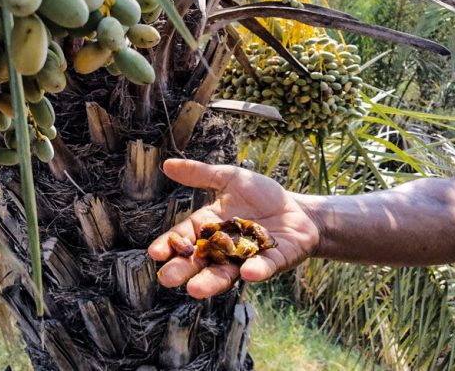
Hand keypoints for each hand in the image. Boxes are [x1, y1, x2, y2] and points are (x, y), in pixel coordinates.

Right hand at [148, 159, 319, 298]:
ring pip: (226, 273)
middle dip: (184, 269)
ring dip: (211, 282)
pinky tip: (246, 273)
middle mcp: (225, 247)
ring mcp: (248, 257)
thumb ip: (200, 174)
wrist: (299, 209)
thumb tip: (166, 165)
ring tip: (195, 290)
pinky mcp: (274, 261)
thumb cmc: (261, 195)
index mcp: (211, 226)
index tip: (155, 253)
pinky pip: (264, 267)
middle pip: (201, 261)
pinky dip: (256, 270)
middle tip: (168, 279)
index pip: (185, 237)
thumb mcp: (229, 178)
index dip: (170, 245)